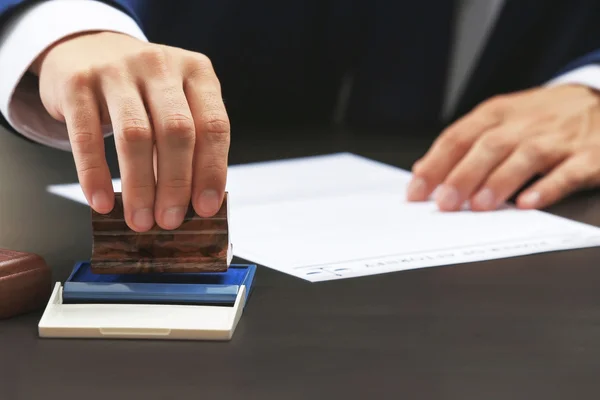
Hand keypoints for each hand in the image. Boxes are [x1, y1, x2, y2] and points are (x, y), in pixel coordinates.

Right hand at [31, 32, 229, 230]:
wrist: (87, 49)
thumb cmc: (142, 91)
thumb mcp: (176, 102)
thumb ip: (189, 143)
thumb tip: (192, 204)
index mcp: (197, 72)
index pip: (214, 125)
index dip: (212, 171)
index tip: (205, 209)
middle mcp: (160, 65)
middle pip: (176, 131)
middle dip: (175, 184)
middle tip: (169, 221)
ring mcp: (117, 70)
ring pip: (135, 135)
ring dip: (140, 186)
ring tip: (139, 220)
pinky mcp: (77, 82)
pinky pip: (87, 135)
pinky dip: (95, 174)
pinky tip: (102, 202)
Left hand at [406, 84, 599, 210]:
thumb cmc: (542, 117)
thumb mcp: (500, 119)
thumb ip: (463, 144)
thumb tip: (423, 170)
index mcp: (497, 114)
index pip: (458, 137)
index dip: (435, 165)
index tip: (416, 191)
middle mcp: (524, 124)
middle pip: (488, 147)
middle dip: (462, 176)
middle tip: (444, 203)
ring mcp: (556, 139)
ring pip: (524, 157)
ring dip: (499, 182)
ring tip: (479, 206)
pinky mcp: (588, 156)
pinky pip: (567, 172)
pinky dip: (547, 187)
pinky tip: (529, 203)